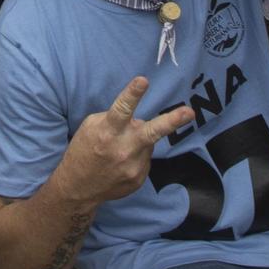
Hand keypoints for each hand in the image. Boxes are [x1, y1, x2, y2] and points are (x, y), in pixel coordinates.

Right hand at [54, 76, 193, 206]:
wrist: (78, 188)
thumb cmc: (83, 150)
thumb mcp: (91, 127)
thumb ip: (114, 119)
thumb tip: (137, 119)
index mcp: (107, 132)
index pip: (122, 109)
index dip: (133, 94)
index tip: (143, 80)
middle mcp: (123, 149)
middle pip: (152, 132)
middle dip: (172, 121)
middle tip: (190, 112)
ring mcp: (133, 167)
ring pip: (148, 142)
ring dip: (138, 140)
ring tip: (119, 148)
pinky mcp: (139, 179)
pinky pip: (145, 158)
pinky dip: (136, 155)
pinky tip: (121, 162)